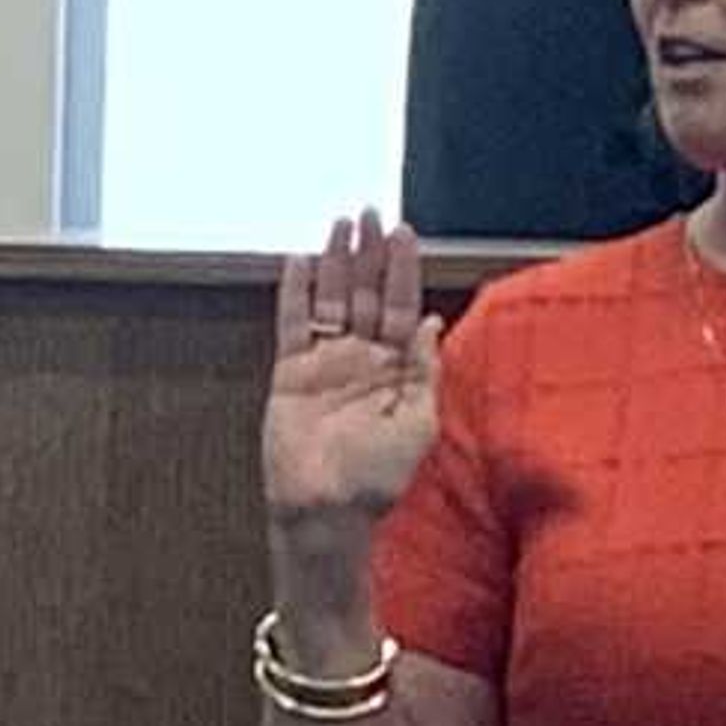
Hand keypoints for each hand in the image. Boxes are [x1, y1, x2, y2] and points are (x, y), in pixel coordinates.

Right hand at [263, 209, 444, 526]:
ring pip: (331, 300)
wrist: (326, 511)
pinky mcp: (291, 375)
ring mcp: (325, 365)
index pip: (402, 305)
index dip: (402, 269)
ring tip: (340, 225)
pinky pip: (292, 325)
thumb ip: (424, 369)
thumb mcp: (419, 421)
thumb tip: (434, 321)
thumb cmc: (376, 479)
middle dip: (369, 253)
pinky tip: (298, 262)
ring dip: (335, 262)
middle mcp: (361, 360)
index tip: (402, 233)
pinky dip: (293, 293)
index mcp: (396, 369)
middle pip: (366, 293)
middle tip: (369, 213)